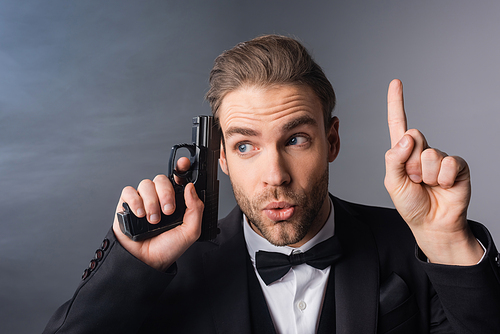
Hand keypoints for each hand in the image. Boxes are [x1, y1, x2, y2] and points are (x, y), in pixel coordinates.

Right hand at [112, 157, 203, 270]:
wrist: (146, 262)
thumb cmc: (167, 248)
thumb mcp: (190, 231)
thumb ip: (196, 209)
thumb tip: (190, 187)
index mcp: (176, 201)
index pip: (178, 178)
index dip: (181, 168)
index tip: (183, 164)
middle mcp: (159, 198)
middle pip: (162, 179)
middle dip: (166, 194)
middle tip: (168, 211)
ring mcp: (143, 200)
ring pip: (146, 184)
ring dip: (151, 202)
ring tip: (153, 220)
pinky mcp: (127, 205)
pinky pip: (129, 191)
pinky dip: (135, 201)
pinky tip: (140, 215)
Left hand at [384, 79, 482, 264]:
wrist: (432, 223)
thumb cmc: (410, 203)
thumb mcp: (393, 183)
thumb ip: (394, 160)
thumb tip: (407, 138)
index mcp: (403, 152)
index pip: (398, 123)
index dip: (396, 103)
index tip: (396, 82)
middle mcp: (421, 150)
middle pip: (414, 135)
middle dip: (410, 161)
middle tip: (415, 179)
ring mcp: (440, 157)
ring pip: (429, 153)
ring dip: (426, 175)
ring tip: (428, 186)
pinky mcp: (457, 165)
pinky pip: (448, 164)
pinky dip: (443, 179)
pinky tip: (444, 187)